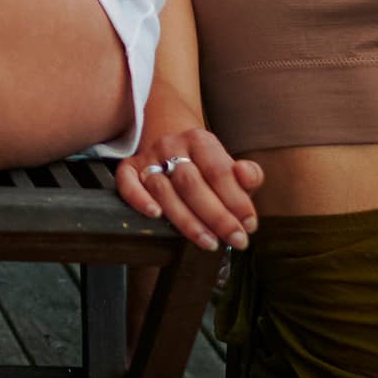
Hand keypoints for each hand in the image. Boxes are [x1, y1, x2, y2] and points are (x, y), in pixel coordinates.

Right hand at [118, 125, 262, 250]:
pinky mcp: (128, 169)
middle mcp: (171, 146)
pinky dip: (139, 199)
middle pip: (191, 183)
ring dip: (187, 220)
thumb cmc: (205, 163)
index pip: (218, 171)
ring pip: (163, 190)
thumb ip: (247, 173)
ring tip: (209, 242)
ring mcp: (148, 157)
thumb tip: (248, 179)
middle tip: (235, 240)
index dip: (235, 199)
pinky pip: (127, 184)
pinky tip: (155, 215)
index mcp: (200, 140)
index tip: (249, 225)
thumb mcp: (229, 164)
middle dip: (216, 216)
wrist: (168, 135)